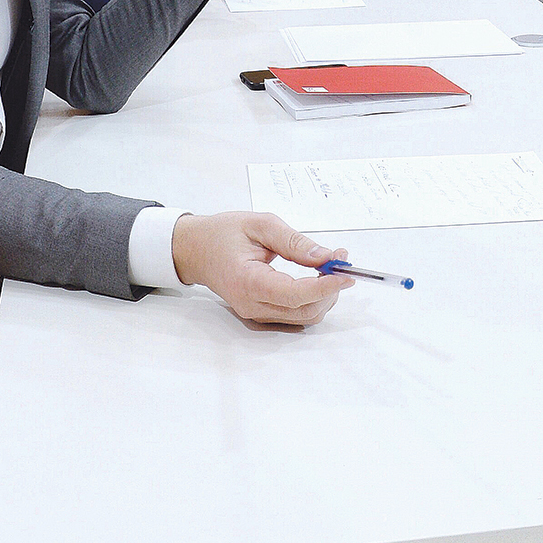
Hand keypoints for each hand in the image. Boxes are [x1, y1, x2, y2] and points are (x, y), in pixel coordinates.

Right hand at [170, 211, 350, 325]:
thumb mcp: (261, 224)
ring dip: (324, 296)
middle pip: (305, 310)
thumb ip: (294, 242)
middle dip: (330, 289)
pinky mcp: (260, 314)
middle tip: (341, 262)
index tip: (346, 273)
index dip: (325, 286)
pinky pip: (295, 315)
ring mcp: (255, 313)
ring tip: (330, 267)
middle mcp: (251, 305)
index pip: (295, 295)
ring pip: (304, 317)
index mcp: (248, 281)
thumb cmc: (223, 233)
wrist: (195, 249)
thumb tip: (325, 257)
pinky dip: (312, 299)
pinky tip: (317, 279)